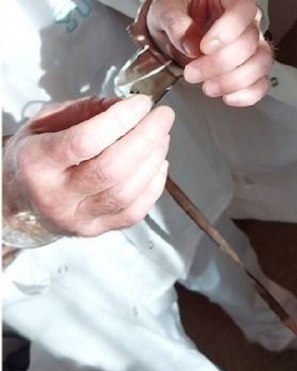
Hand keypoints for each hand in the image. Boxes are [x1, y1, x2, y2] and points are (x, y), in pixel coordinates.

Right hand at [3, 96, 173, 237]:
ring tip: (162, 136)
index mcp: (36, 163)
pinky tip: (158, 163)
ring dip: (153, 159)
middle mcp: (55, 196)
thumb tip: (126, 106)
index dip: (120, 119)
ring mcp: (78, 218)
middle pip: (112, 169)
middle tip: (163, 117)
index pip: (85, 141)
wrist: (21, 200)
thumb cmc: (38, 156)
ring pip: (127, 192)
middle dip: (146, 137)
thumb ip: (84, 111)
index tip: (142, 103)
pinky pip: (135, 211)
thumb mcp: (45, 123)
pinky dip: (154, 184)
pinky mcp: (98, 230)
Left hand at [147, 0, 272, 106]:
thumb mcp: (165, 10)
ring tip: (208, 87)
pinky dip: (247, 94)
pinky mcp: (251, 68)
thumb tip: (191, 44)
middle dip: (220, 64)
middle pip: (250, 42)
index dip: (228, 30)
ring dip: (234, 81)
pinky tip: (227, 97)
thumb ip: (175, 22)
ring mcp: (252, 46)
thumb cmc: (174, 15)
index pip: (243, 10)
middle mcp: (246, 22)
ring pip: (260, 63)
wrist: (173, 34)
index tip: (205, 47)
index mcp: (229, 0)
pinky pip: (261, 83)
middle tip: (192, 72)